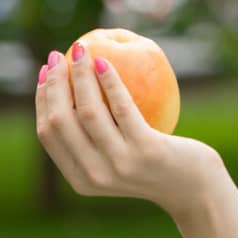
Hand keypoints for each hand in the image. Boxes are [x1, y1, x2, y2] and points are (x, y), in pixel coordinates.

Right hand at [35, 43, 221, 215]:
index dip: (42, 100)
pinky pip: (122, 107)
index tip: (45, 73)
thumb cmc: (154, 165)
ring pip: (88, 111)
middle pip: (60, 122)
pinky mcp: (147, 149)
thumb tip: (67, 92)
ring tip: (82, 49)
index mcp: (81, 180)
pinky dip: (110, 81)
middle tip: (57, 56)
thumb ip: (93, 141)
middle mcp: (95, 175)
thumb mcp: (117, 161)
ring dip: (79, 75)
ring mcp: (120, 164)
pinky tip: (104, 61)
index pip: (48, 135)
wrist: (195, 188)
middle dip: (53, 84)